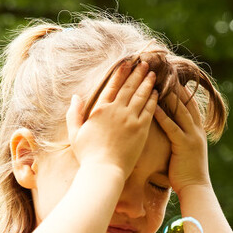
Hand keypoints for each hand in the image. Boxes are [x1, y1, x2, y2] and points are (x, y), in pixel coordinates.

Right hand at [66, 60, 157, 177]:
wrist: (104, 171)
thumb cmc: (88, 155)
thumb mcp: (75, 133)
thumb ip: (74, 113)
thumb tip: (76, 96)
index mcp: (100, 109)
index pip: (112, 86)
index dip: (120, 73)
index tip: (126, 63)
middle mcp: (116, 111)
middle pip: (129, 87)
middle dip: (137, 73)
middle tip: (144, 62)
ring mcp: (130, 119)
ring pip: (141, 95)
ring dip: (147, 82)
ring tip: (152, 73)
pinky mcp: (141, 129)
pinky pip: (150, 110)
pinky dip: (154, 99)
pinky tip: (157, 92)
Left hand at [153, 84, 211, 193]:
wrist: (195, 188)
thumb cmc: (186, 173)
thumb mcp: (185, 151)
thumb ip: (180, 138)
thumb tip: (171, 130)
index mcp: (197, 131)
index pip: (190, 105)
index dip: (182, 91)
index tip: (172, 78)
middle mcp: (197, 130)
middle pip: (186, 102)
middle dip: (176, 87)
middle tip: (164, 72)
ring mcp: (192, 137)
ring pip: (180, 111)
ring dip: (169, 96)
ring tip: (157, 82)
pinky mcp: (184, 145)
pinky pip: (172, 126)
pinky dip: (163, 115)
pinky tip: (153, 106)